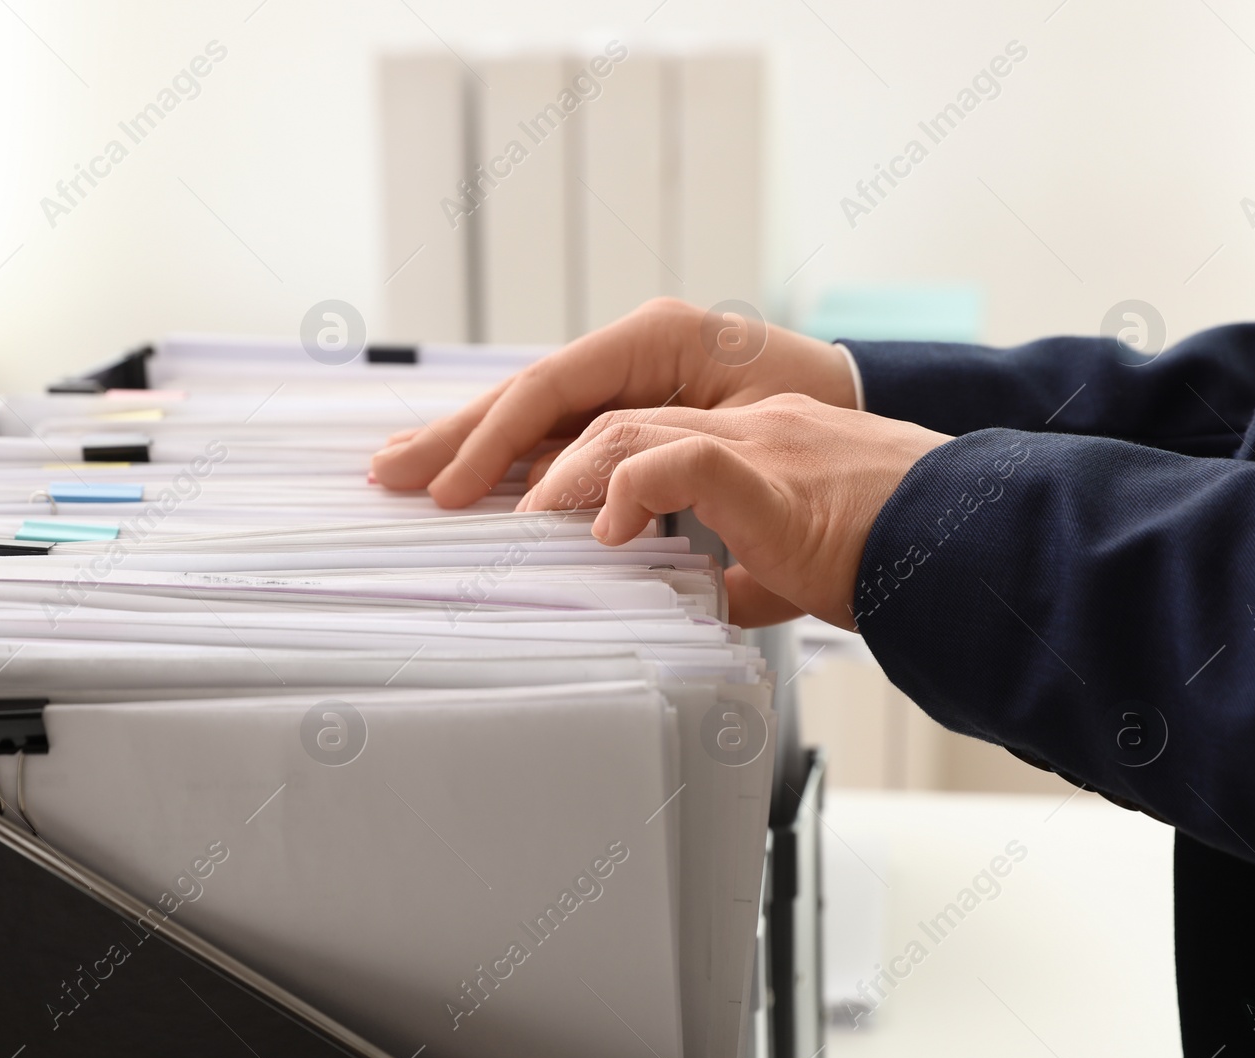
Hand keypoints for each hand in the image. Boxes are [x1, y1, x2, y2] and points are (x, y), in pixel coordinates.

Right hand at [369, 297, 858, 506]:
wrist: (870, 414)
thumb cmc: (827, 422)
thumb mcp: (758, 436)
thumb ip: (682, 471)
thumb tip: (603, 520)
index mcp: (659, 340)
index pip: (549, 391)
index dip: (491, 442)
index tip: (448, 491)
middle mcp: (634, 348)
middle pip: (523, 394)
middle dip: (453, 435)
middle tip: (384, 470)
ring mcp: (631, 373)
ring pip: (534, 410)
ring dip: (467, 441)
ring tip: (401, 466)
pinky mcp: (636, 402)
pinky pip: (561, 428)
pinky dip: (513, 452)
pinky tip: (472, 474)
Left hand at [515, 394, 951, 628]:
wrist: (970, 548)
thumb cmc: (902, 558)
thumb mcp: (803, 562)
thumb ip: (752, 570)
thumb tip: (715, 604)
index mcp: (756, 445)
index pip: (641, 431)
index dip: (576, 460)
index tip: (527, 498)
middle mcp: (750, 430)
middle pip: (616, 417)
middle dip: (539, 456)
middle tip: (490, 500)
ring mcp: (761, 444)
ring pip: (631, 430)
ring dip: (566, 475)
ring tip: (530, 519)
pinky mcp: (773, 476)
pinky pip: (682, 461)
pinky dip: (631, 490)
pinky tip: (606, 532)